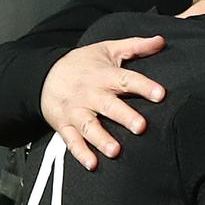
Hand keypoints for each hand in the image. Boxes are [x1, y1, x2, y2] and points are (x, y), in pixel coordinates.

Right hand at [41, 35, 166, 169]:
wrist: (43, 74)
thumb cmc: (82, 63)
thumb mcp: (107, 49)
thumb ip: (135, 46)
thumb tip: (161, 40)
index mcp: (103, 75)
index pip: (126, 79)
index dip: (144, 86)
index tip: (160, 94)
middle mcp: (90, 94)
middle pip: (108, 106)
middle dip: (124, 116)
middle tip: (141, 126)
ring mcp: (76, 111)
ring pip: (89, 126)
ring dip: (101, 139)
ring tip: (115, 151)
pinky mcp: (64, 126)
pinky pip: (72, 142)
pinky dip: (81, 154)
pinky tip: (92, 164)